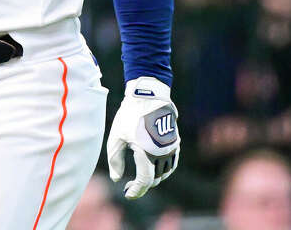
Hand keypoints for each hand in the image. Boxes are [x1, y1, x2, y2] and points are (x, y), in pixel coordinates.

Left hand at [107, 77, 180, 198]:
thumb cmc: (129, 116)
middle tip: (129, 185)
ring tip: (140, 178)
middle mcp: (162, 154)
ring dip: (154, 178)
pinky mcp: (175, 142)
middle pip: (155, 179)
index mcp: (147, 153)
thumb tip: (117, 178)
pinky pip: (172, 163)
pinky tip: (154, 168)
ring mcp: (171, 148)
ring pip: (165, 173)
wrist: (148, 97)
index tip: (128, 194)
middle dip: (142, 185)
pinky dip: (164, 170)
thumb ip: (115, 159)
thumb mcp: (117, 137)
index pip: (145, 181)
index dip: (137, 191)